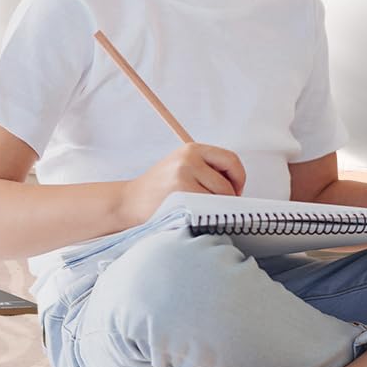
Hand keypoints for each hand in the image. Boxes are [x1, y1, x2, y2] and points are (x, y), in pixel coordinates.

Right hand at [119, 142, 245, 223]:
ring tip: (202, 212)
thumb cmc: (158, 189)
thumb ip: (207, 169)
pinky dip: (205, 215)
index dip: (238, 178)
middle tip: (219, 209)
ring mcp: (182, 176)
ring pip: (217, 198)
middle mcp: (188, 159)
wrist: (127, 202)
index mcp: (192, 149)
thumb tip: (237, 187)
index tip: (236, 191)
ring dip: (216, 209)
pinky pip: (205, 208)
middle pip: (226, 183)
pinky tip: (195, 217)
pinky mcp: (178, 194)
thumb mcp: (182, 167)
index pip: (231, 160)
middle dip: (227, 199)